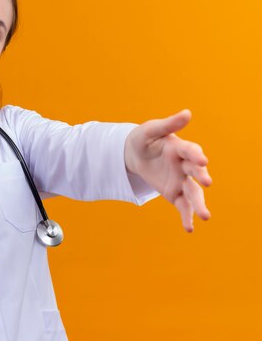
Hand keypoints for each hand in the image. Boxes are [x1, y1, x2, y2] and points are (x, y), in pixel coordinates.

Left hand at [124, 110, 211, 231]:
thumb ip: (167, 124)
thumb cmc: (144, 139)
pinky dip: (186, 217)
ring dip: (199, 204)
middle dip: (201, 177)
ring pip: (193, 193)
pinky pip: (183, 206)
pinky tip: (189, 228)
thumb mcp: (150, 130)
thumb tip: (188, 113)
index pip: (190, 151)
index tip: (202, 160)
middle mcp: (185, 166)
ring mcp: (181, 181)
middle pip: (195, 173)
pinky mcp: (175, 194)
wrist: (134, 155)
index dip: (196, 154)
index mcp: (180, 148)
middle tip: (207, 182)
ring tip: (205, 216)